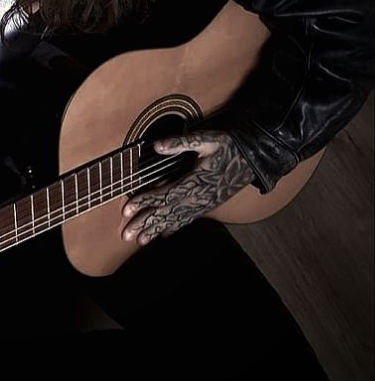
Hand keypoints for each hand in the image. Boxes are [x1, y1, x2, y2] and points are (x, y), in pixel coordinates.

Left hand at [121, 130, 255, 244]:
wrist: (254, 159)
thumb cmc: (229, 146)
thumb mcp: (207, 139)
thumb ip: (181, 143)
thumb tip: (158, 145)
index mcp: (195, 181)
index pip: (164, 194)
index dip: (144, 201)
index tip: (126, 208)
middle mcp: (199, 197)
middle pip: (166, 213)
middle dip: (144, 224)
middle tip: (125, 235)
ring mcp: (204, 204)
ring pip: (176, 220)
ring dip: (156, 230)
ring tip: (139, 241)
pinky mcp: (208, 205)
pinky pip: (188, 219)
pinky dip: (174, 227)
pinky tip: (163, 235)